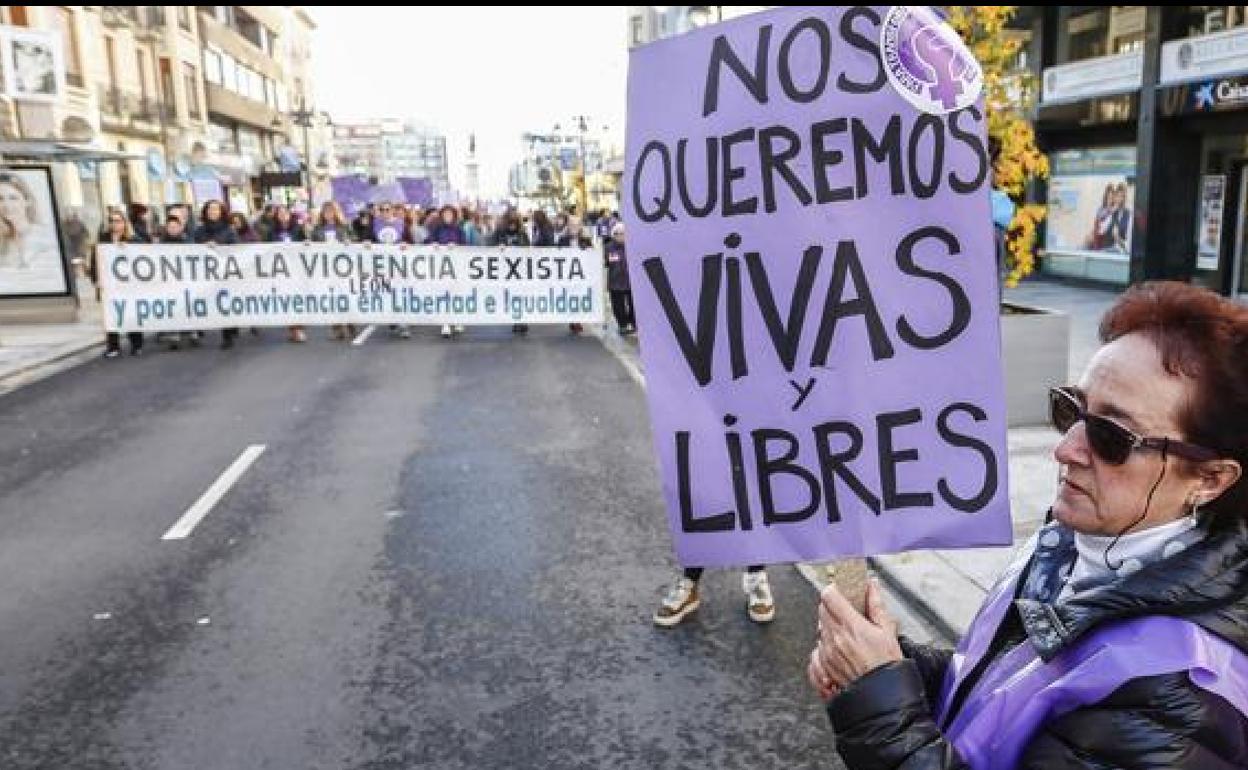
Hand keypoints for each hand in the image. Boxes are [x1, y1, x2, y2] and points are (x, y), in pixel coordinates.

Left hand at [809, 579, 901, 699]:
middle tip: (846, 611)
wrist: (881, 697)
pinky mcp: (823, 665)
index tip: (841, 591)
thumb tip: (872, 586)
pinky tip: (837, 648)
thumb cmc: (887, 667)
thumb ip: (876, 605)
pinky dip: (824, 645)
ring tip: (847, 633)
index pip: (829, 596)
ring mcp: (827, 652)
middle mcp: (835, 638)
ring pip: (819, 627)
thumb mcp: (888, 632)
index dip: (834, 590)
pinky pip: (815, 647)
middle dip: (833, 606)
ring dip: (829, 625)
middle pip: (822, 609)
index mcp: (851, 626)